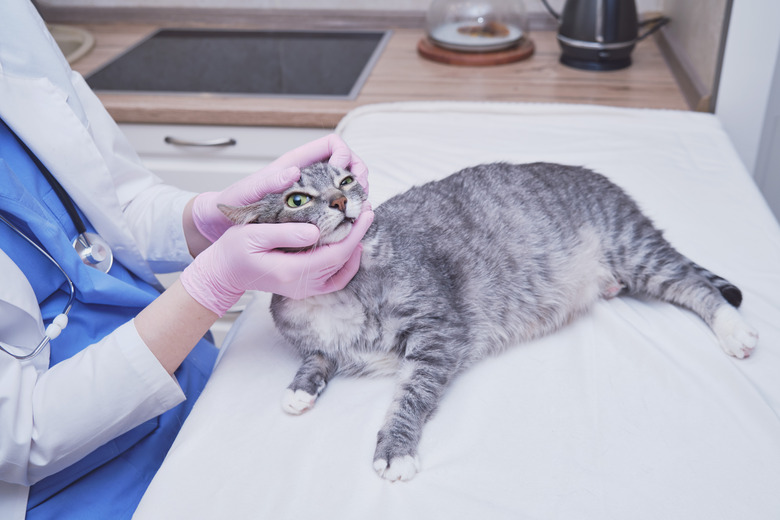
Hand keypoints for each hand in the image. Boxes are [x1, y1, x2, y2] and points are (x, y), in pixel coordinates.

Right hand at [179, 203, 373, 315]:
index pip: (336, 252)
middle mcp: (303, 285)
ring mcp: (304, 289)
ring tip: (361, 222)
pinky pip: (333, 279)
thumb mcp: (254, 235)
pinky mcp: (304, 287)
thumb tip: (317, 231)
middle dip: (358, 234)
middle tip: (367, 209)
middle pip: (343, 260)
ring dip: (354, 246)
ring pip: (342, 270)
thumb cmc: (233, 251)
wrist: (223, 274)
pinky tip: (349, 245)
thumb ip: (285, 233)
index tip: (366, 211)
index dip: (355, 232)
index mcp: (292, 271)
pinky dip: (346, 263)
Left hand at [191, 134, 367, 242]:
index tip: (344, 173)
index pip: (331, 145)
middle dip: (359, 174)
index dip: (344, 154)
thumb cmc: (232, 203)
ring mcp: (312, 195)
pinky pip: (336, 207)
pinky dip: (347, 211)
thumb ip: (269, 180)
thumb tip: (294, 171)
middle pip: (346, 164)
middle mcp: (308, 177)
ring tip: (359, 208)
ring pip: (345, 186)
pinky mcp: (311, 214)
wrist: (221, 223)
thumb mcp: (248, 191)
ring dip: (357, 193)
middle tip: (361, 193)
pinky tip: (348, 224)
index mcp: (295, 165)